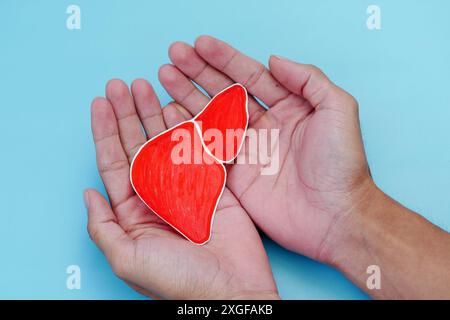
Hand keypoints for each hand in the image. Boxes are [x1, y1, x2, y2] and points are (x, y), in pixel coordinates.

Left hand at [86, 79, 278, 298]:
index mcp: (134, 212)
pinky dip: (187, 127)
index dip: (105, 131)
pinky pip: (198, 148)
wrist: (232, 289)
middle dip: (129, 113)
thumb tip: (86, 194)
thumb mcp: (128, 258)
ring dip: (155, 113)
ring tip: (146, 85)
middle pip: (138, 144)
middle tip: (122, 84)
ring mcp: (186, 186)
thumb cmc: (179, 280)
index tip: (100, 102)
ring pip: (166, 141)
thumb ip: (103, 227)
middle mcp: (157, 195)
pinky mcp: (213, 183)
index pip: (114, 162)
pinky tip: (176, 106)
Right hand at [158, 36, 374, 262]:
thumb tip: (273, 59)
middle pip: (225, 92)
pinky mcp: (235, 175)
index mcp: (288, 106)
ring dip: (187, 96)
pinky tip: (170, 114)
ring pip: (211, 116)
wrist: (334, 216)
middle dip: (198, 72)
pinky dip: (188, 133)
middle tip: (173, 54)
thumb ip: (308, 79)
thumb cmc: (341, 164)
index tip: (200, 44)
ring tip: (165, 76)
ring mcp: (247, 150)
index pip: (250, 75)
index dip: (224, 58)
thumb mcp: (338, 110)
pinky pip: (207, 150)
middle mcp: (264, 125)